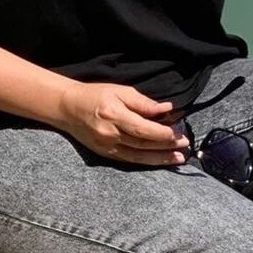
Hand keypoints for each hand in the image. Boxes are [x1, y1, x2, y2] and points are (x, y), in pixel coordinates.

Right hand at [53, 82, 187, 165]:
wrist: (68, 108)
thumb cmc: (95, 95)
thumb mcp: (119, 90)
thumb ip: (143, 102)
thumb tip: (166, 108)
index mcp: (113, 114)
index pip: (143, 128)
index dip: (162, 133)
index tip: (178, 132)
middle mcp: (110, 133)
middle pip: (143, 143)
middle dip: (166, 145)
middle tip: (184, 144)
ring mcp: (107, 146)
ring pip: (139, 156)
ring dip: (160, 158)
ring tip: (179, 158)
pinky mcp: (105, 154)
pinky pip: (129, 160)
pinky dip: (146, 161)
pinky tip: (159, 161)